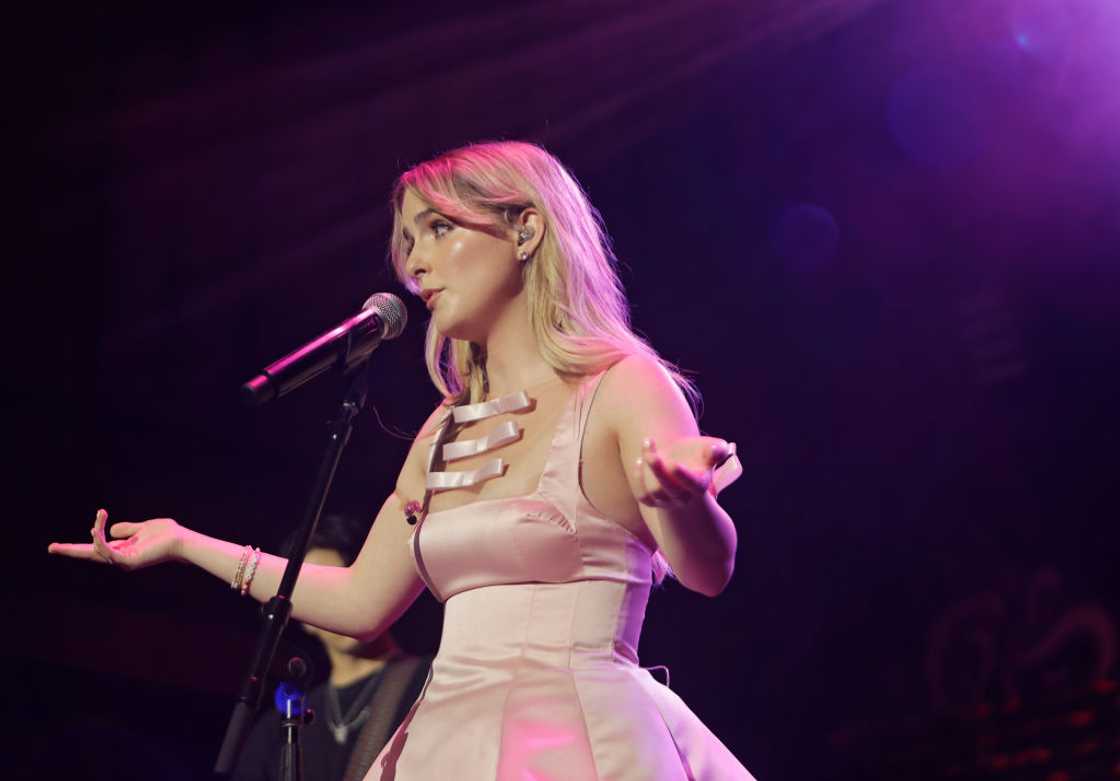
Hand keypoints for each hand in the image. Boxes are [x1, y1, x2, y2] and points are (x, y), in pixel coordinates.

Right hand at [47, 509, 184, 570]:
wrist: (182, 540)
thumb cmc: (166, 534)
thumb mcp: (142, 528)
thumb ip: (127, 529)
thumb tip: (111, 529)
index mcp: (122, 550)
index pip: (95, 548)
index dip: (77, 547)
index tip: (56, 546)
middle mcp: (120, 558)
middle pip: (89, 554)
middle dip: (70, 551)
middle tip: (51, 547)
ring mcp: (123, 562)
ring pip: (97, 549)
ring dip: (96, 531)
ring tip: (99, 515)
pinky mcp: (127, 561)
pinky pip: (106, 551)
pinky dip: (99, 539)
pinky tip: (97, 528)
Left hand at [633, 436, 734, 508]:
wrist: (684, 469)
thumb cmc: (698, 455)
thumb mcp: (709, 450)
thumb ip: (716, 450)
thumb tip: (717, 449)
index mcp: (700, 486)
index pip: (693, 485)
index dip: (684, 476)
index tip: (674, 463)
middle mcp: (683, 497)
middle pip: (668, 488)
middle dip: (657, 468)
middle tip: (649, 441)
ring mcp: (666, 501)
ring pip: (653, 491)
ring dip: (646, 467)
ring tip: (648, 442)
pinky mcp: (652, 500)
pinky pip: (642, 496)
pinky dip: (638, 480)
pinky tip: (639, 460)